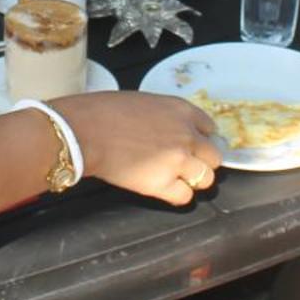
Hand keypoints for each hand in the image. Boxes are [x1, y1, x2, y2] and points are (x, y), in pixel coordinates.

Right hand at [50, 91, 222, 205]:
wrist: (85, 130)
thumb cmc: (103, 112)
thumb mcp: (144, 102)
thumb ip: (165, 117)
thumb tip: (166, 130)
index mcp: (182, 110)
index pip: (209, 128)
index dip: (199, 139)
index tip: (189, 145)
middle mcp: (187, 134)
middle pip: (214, 156)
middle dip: (200, 161)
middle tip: (181, 165)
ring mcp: (178, 160)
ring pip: (206, 178)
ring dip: (191, 180)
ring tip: (172, 178)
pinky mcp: (164, 183)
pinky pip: (185, 197)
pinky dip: (175, 195)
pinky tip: (161, 188)